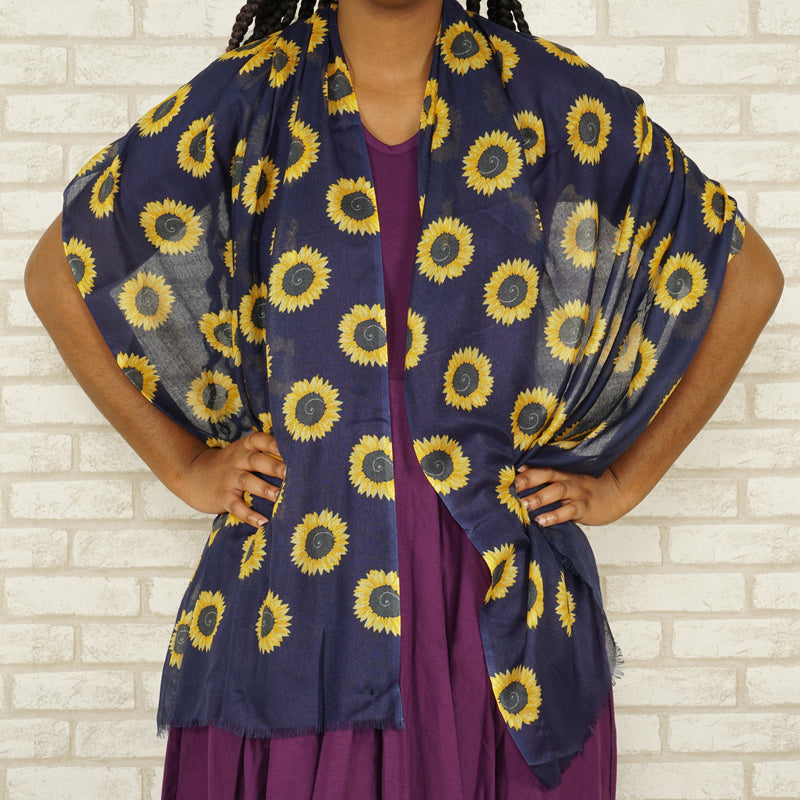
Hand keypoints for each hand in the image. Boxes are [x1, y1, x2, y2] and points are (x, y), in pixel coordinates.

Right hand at [178, 431, 284, 527]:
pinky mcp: (222, 497)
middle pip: (256, 460)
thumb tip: (299, 460)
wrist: (192, 474)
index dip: (274, 443)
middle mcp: (236, 460)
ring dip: (264, 489)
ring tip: (279, 497)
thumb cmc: (228, 465)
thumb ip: (264, 453)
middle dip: (275, 467)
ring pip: (247, 481)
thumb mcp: (241, 452)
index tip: (291, 450)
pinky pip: (236, 506)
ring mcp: (228, 478)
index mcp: (244, 447)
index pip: (259, 439)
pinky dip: (249, 514)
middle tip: (292, 474)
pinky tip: (262, 521)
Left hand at [514, 466, 631, 526]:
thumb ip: (549, 483)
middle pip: (545, 475)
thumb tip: (523, 487)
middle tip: (509, 488)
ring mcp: (577, 492)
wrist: (617, 492)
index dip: (524, 471)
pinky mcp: (585, 507)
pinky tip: (542, 521)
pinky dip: (555, 515)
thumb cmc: (586, 490)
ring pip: (557, 491)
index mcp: (561, 473)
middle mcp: (567, 480)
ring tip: (524, 505)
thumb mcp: (568, 482)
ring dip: (539, 497)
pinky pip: (569, 510)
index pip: (540, 469)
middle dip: (526, 481)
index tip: (505, 474)